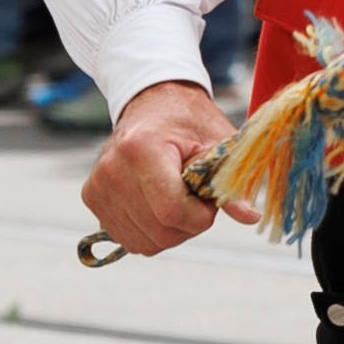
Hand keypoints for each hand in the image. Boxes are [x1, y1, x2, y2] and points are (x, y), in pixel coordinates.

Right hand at [82, 78, 255, 254]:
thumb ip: (230, 182)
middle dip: (188, 225)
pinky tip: (157, 205)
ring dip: (170, 231)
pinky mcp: (91, 197)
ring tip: (176, 198)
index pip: (171, 210)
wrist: (152, 102)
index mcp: (141, 149)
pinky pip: (128, 238)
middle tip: (196, 199)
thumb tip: (251, 217)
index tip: (209, 201)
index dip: (199, 217)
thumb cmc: (188, 121)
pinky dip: (150, 231)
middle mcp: (112, 169)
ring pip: (144, 241)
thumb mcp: (217, 143)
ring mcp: (98, 186)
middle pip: (159, 231)